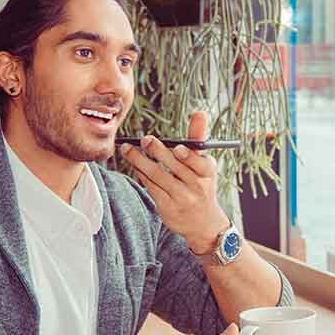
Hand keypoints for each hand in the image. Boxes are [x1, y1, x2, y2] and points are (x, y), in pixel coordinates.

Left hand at [119, 111, 229, 252]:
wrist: (202, 222)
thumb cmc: (200, 183)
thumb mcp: (204, 163)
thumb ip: (198, 138)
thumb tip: (200, 112)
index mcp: (207, 172)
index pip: (201, 163)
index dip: (189, 157)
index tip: (179, 148)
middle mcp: (197, 186)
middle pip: (176, 167)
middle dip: (159, 152)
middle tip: (145, 139)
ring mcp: (182, 199)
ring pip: (158, 176)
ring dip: (141, 161)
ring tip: (127, 149)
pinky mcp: (168, 208)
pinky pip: (151, 187)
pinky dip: (141, 174)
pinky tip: (134, 164)